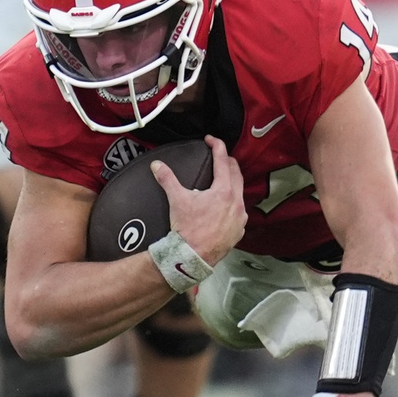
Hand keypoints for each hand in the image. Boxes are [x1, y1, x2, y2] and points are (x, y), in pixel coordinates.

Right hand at [153, 135, 246, 264]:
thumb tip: (157, 165)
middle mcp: (237, 203)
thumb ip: (167, 179)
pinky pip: (239, 213)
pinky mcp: (239, 231)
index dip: (217, 146)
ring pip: (240, 194)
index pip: (223, 161)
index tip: (211, 140)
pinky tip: (225, 207)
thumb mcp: (177, 200)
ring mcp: (240, 218)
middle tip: (220, 157)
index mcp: (224, 191)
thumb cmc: (187, 229)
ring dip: (232, 185)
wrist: (193, 256)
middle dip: (228, 163)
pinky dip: (233, 206)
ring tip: (223, 181)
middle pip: (237, 174)